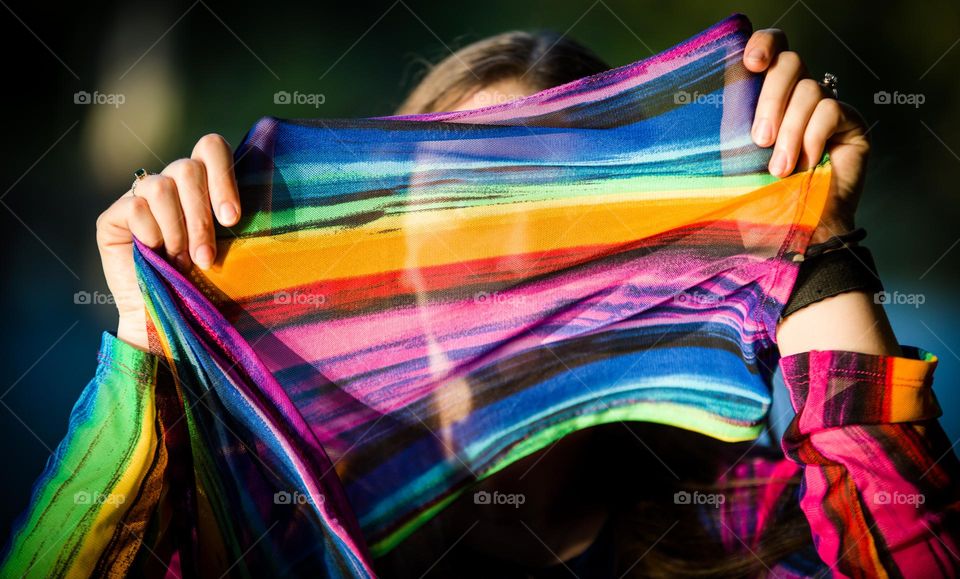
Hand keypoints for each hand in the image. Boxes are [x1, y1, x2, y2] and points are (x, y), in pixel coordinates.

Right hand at [96, 134, 240, 350]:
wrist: (170, 322)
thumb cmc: (209, 286)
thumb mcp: (234, 250)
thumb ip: (237, 216)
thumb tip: (266, 187)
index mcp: (203, 185)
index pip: (210, 146)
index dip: (223, 176)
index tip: (232, 219)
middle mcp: (171, 184)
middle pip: (187, 168)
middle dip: (201, 216)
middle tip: (206, 257)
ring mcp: (140, 197)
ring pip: (161, 186)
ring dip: (177, 230)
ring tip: (180, 261)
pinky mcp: (113, 216)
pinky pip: (134, 206)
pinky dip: (150, 234)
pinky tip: (153, 255)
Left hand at [743, 29, 869, 243]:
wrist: (791, 237)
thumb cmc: (757, 203)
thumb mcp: (733, 160)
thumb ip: (730, 121)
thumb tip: (717, 83)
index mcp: (766, 99)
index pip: (771, 49)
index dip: (763, 45)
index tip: (750, 64)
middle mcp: (797, 98)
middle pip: (790, 62)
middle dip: (771, 98)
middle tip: (758, 139)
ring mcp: (826, 110)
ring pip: (810, 89)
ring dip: (789, 130)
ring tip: (779, 168)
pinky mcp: (851, 126)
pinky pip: (832, 110)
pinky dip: (813, 136)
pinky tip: (808, 163)